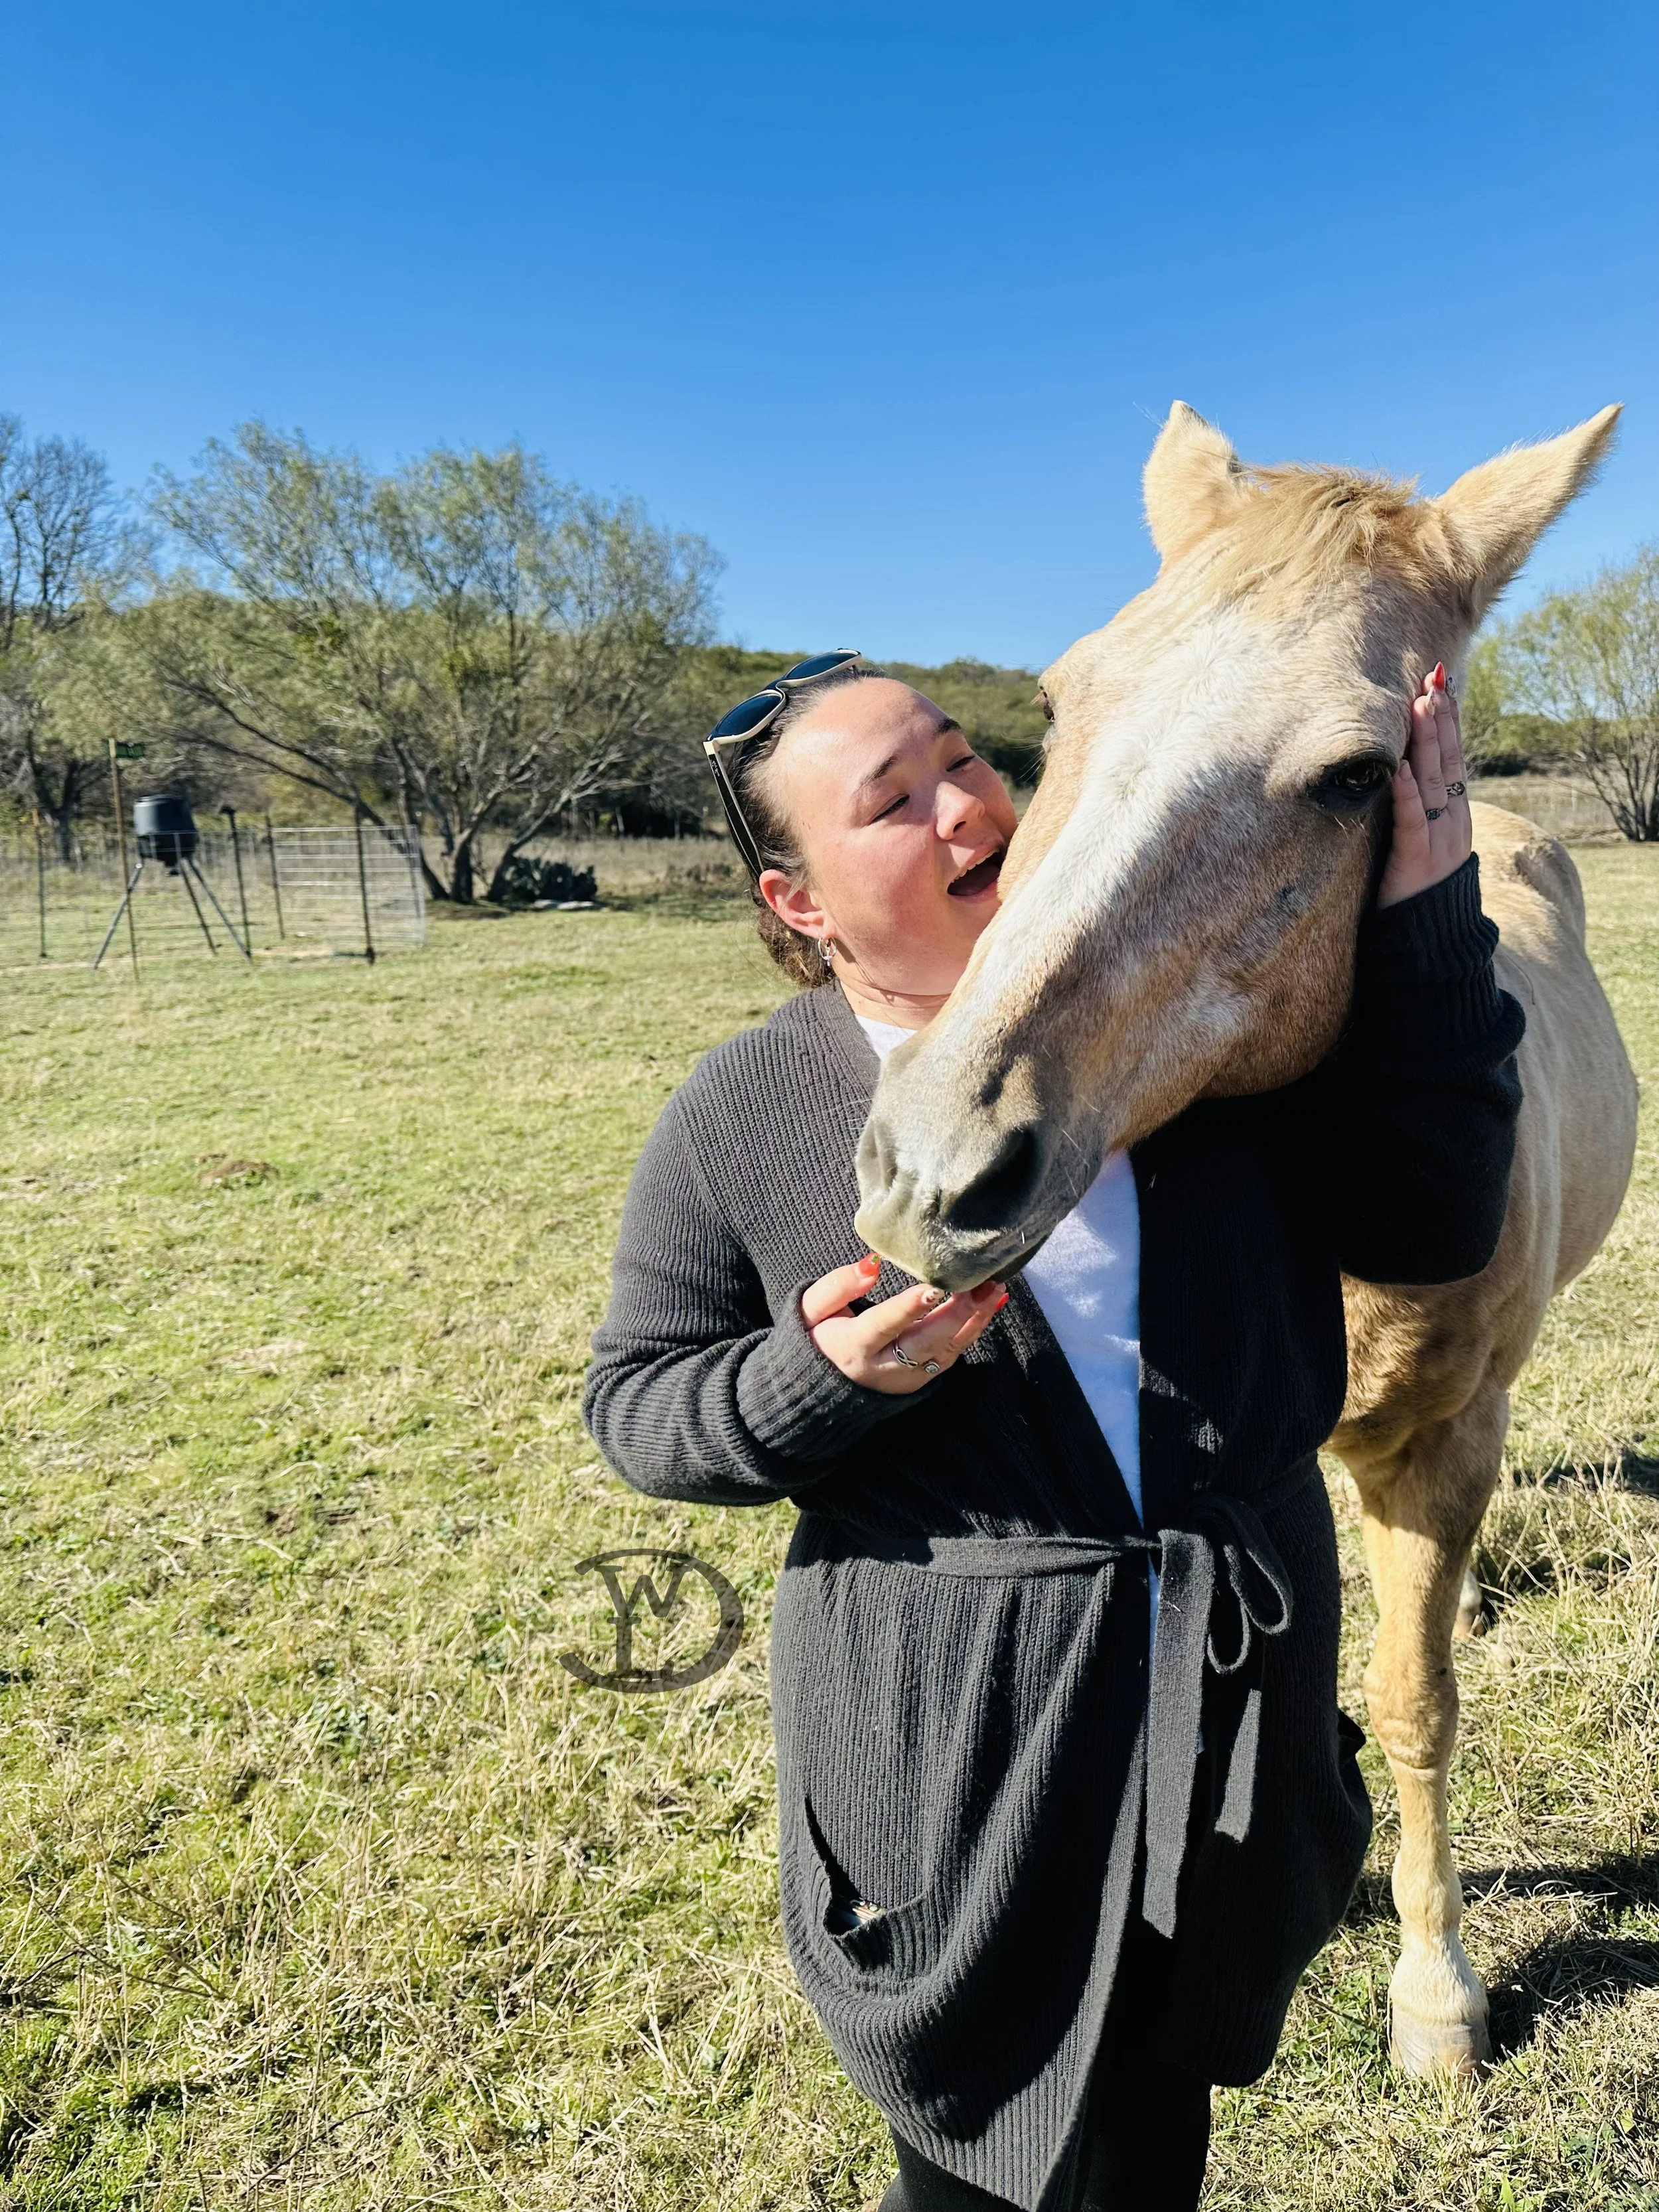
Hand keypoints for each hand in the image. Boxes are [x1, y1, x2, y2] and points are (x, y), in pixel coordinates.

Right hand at [802, 1253, 1007, 1395]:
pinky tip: (990, 1306)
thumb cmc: (817, 1336)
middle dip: (959, 1315)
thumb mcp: (811, 1308)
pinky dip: (973, 1331)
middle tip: (985, 1286)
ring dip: (974, 1321)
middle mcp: (884, 1367)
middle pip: (926, 1343)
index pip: (884, 1325)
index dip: (909, 1308)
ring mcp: (907, 1377)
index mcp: (853, 1347)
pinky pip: (951, 1354)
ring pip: (946, 1350)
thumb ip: (838, 1286)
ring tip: (996, 1290)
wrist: (819, 1389)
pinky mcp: (921, 1379)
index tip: (934, 1288)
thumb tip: (872, 1265)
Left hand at [1376, 663, 1472, 908]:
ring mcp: (1439, 840)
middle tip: (1434, 680)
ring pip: (1434, 782)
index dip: (1448, 721)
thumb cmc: (1416, 888)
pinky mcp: (1417, 860)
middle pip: (1448, 761)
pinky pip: (1413, 821)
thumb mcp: (1423, 840)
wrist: (1429, 942)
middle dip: (1441, 719)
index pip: (1453, 758)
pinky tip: (1403, 769)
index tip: (1440, 685)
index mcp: (1455, 814)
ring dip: (1428, 742)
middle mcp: (1453, 821)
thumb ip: (1421, 809)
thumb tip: (1408, 771)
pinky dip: (1408, 793)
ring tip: (1422, 706)